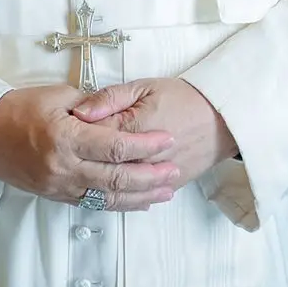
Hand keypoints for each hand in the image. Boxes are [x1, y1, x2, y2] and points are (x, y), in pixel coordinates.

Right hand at [0, 83, 178, 209]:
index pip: (116, 146)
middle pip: (117, 178)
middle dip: (151, 176)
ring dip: (140, 196)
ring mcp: (60, 186)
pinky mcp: (56, 196)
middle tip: (174, 171)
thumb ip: (94, 106)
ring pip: (108, 197)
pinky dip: (118, 204)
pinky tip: (138, 201)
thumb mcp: (59, 95)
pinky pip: (93, 204)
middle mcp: (64, 166)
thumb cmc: (21, 108)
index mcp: (67, 137)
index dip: (147, 146)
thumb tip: (122, 114)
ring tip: (166, 192)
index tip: (169, 140)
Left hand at [72, 77, 236, 192]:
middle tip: (69, 159)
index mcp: (130, 127)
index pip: (91, 137)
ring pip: (116, 189)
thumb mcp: (145, 87)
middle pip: (99, 167)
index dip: (74, 135)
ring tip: (80, 179)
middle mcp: (139, 157)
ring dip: (94, 186)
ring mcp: (152, 175)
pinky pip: (137, 199)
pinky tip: (107, 194)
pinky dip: (121, 199)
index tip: (64, 131)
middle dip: (81, 165)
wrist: (223, 117)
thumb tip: (80, 111)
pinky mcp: (165, 186)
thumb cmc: (184, 98)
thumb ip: (110, 98)